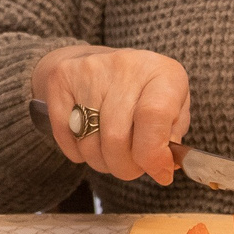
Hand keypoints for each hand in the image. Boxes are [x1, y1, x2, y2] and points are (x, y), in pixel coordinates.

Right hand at [30, 43, 191, 184]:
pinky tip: (88, 139)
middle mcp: (125, 66)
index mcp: (162, 73)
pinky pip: (66, 136)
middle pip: (116, 137)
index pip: (153, 116)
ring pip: (89, 143)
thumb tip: (161, 169)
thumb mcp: (173, 110)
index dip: (153, 155)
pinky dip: (77, 152)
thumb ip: (171, 141)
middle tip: (130, 167)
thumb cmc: (143, 94)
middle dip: (124, 167)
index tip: (158, 172)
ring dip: (101, 162)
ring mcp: (88, 70)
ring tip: (110, 153)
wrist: (98, 60)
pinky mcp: (60, 79)